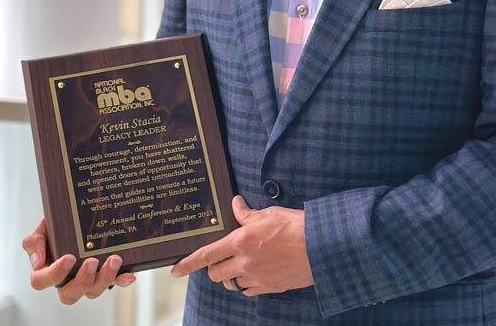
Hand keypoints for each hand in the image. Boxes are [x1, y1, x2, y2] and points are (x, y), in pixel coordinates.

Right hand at [21, 217, 135, 304]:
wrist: (76, 213)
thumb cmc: (58, 225)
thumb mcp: (43, 227)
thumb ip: (35, 241)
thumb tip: (37, 262)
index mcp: (48, 270)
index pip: (42, 281)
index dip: (54, 275)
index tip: (68, 258)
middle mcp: (67, 280)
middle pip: (69, 294)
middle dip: (82, 281)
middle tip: (91, 262)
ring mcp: (88, 278)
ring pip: (93, 291)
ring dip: (104, 278)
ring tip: (114, 259)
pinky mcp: (105, 274)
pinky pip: (114, 282)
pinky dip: (121, 279)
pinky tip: (129, 274)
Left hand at [171, 195, 312, 296]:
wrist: (319, 246)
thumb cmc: (295, 226)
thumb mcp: (267, 213)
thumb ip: (246, 214)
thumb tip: (235, 204)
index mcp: (240, 241)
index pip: (206, 255)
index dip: (187, 264)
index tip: (175, 270)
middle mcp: (244, 263)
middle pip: (215, 273)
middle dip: (214, 267)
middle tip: (221, 258)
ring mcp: (256, 278)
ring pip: (232, 283)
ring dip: (232, 275)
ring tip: (243, 263)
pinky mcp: (269, 288)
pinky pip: (248, 290)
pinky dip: (248, 283)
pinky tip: (257, 272)